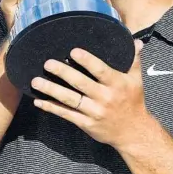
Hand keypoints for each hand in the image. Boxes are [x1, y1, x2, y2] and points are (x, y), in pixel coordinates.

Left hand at [31, 40, 149, 149]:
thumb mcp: (136, 79)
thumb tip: (136, 41)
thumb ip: (134, 59)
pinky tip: (39, 101)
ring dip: (51, 90)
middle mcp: (105, 97)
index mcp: (117, 84)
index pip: (100, 70)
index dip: (87, 61)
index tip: (73, 51)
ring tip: (36, 81)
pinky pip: (66, 114)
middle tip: (48, 63)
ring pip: (70, 99)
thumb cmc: (134, 101)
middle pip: (81, 83)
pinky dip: (52, 107)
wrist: (134, 132)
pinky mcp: (86, 123)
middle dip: (63, 72)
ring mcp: (94, 112)